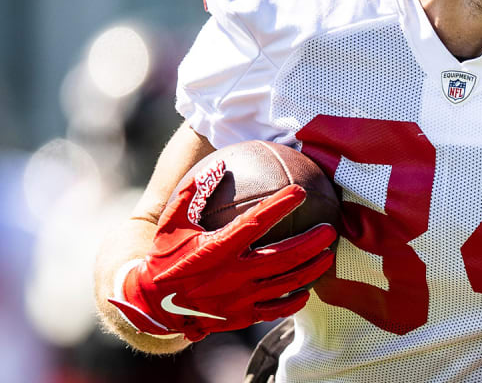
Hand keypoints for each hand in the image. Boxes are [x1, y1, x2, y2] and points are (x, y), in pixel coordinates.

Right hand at [107, 160, 337, 340]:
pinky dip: (294, 300)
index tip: (300, 191)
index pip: (256, 222)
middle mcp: (232, 275)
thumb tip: (219, 163)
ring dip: (311, 270)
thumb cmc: (164, 257)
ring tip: (329, 256)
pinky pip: (275, 310)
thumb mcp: (172, 223)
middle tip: (330, 230)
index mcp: (217, 248)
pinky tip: (306, 291)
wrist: (151, 306)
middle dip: (311, 243)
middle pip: (283, 257)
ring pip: (286, 284)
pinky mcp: (240, 317)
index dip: (280, 205)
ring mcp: (239, 298)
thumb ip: (192, 192)